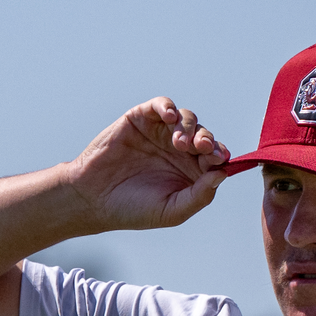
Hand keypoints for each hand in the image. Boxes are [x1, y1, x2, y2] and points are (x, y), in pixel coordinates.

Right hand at [64, 98, 230, 232]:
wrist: (92, 200)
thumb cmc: (132, 209)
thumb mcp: (172, 211)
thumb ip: (199, 196)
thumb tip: (222, 174)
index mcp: (190, 171)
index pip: (214, 156)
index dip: (219, 153)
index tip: (217, 158)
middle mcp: (178, 150)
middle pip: (203, 134)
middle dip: (206, 139)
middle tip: (200, 148)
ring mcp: (159, 133)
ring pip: (185, 118)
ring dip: (188, 127)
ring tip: (179, 142)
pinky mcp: (140, 119)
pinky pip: (160, 105)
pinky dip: (167, 107)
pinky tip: (169, 117)